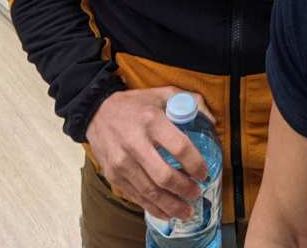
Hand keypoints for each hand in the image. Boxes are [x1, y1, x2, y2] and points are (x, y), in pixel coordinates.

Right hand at [86, 86, 212, 219]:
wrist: (96, 112)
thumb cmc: (134, 104)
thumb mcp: (162, 94)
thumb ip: (189, 102)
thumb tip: (211, 120)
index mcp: (152, 121)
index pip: (179, 147)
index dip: (196, 164)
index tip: (204, 173)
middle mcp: (136, 143)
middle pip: (165, 176)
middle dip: (185, 189)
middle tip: (196, 193)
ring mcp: (122, 162)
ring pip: (151, 192)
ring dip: (171, 205)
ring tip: (186, 211)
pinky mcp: (114, 175)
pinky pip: (137, 197)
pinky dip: (153, 208)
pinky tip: (166, 212)